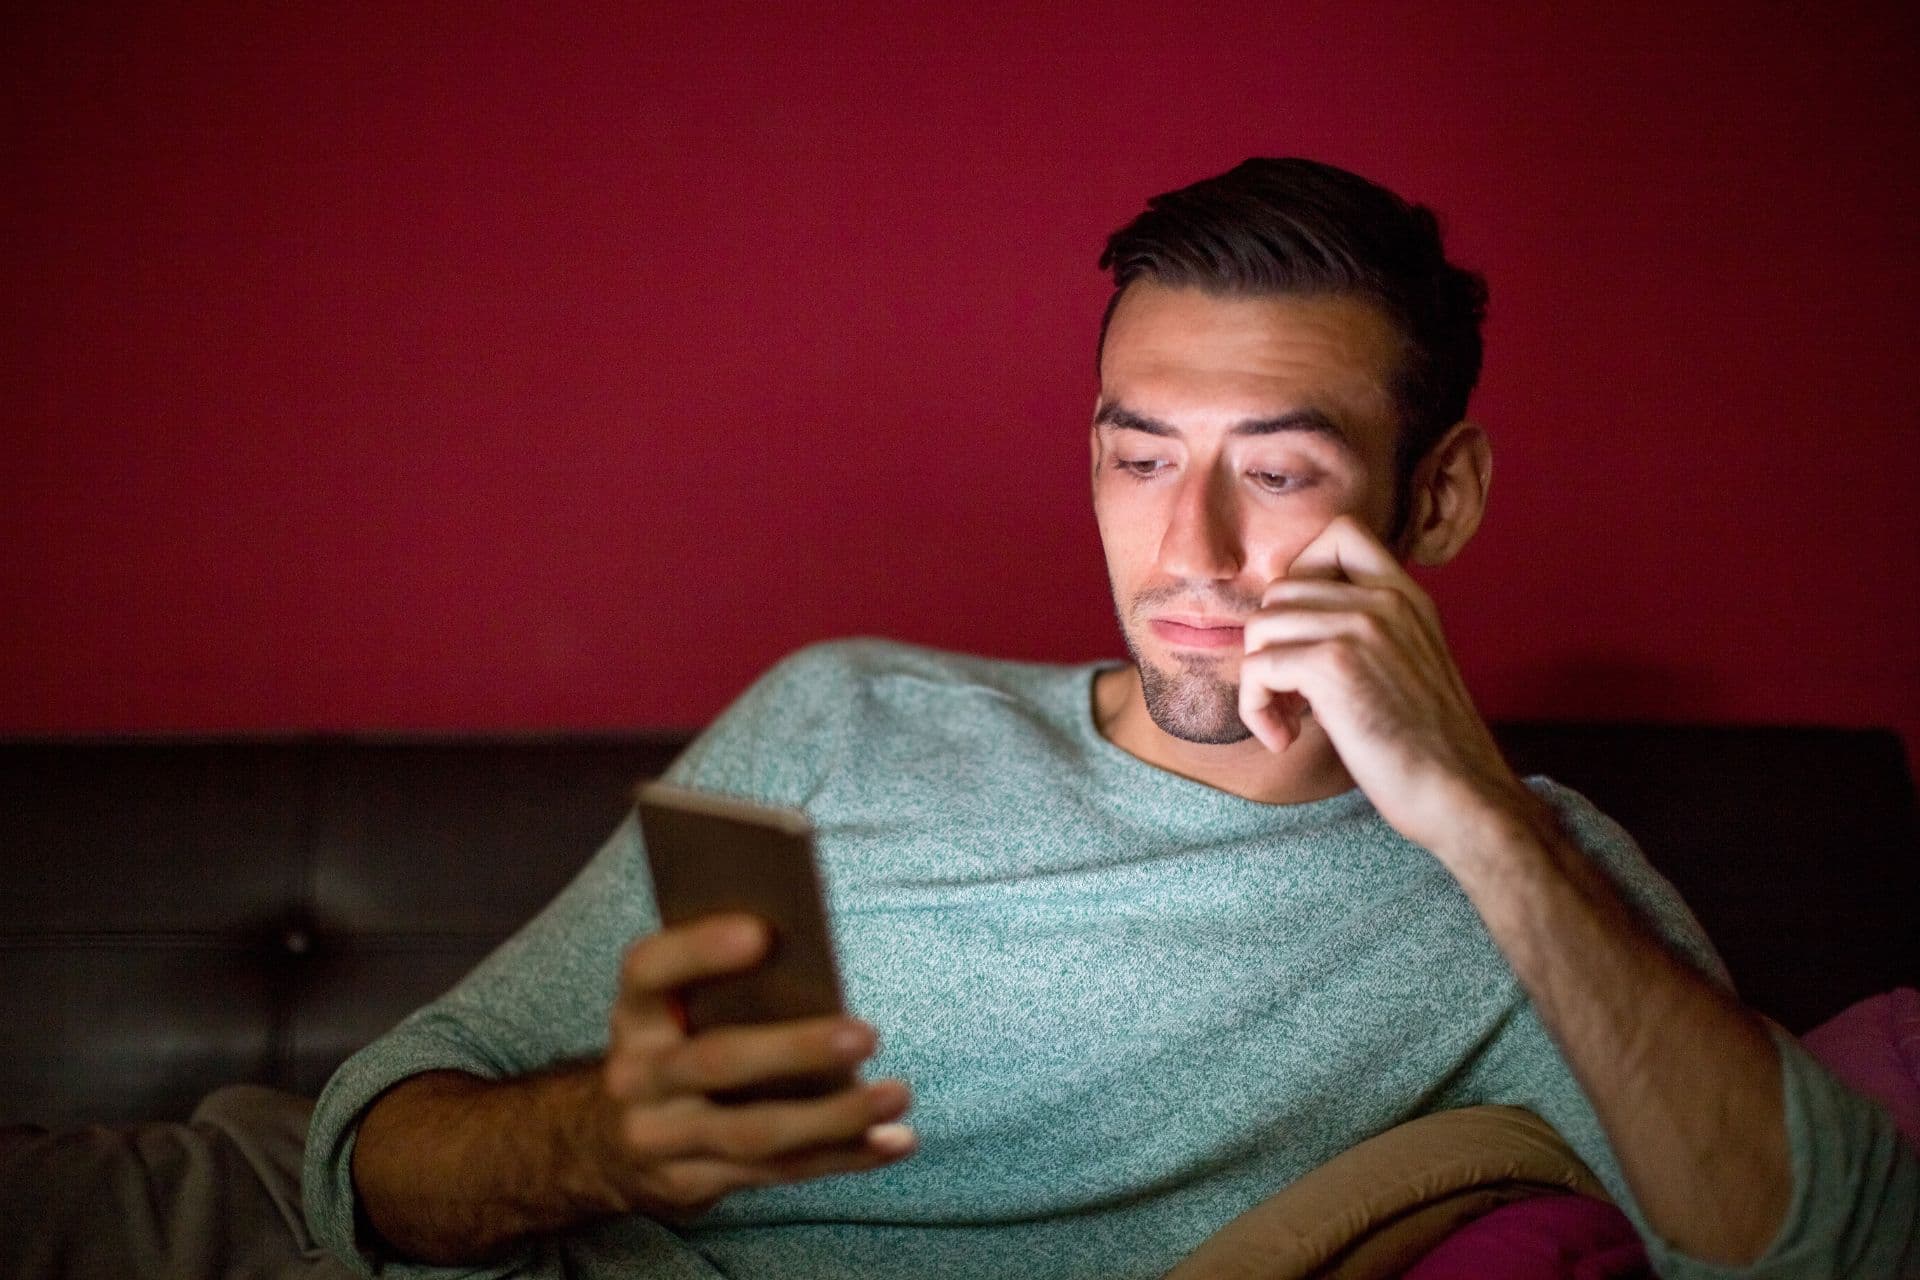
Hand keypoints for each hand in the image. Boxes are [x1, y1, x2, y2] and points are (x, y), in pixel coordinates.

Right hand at [596, 914, 914, 1221]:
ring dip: (834, 1117)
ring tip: (896, 1094)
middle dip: (796, 1050)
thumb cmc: (673, 1047)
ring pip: (755, 1131)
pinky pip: (778, 1172)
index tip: (763, 933)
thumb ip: (720, 983)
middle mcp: (637, 1077)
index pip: (650, 971)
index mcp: (636, 1013)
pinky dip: (843, 1156)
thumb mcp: (672, 1009)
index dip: (699, 950)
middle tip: (867, 1034)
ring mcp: (661, 1139)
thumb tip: (811, 950)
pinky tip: (894, 1141)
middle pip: (718, 1062)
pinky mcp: (692, 1184)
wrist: (610, 1144)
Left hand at [1238, 514, 1536, 856]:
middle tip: (1288, 698)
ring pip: (1261, 627)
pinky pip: (1258, 668)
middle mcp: (1386, 600)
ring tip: (1287, 721)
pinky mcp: (1336, 664)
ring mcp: (1362, 626)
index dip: (1301, 573)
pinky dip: (1256, 709)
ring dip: (1259, 682)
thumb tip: (1283, 627)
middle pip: (1281, 589)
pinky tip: (1284, 740)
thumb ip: (1364, 632)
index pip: (1340, 532)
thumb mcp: (1406, 665)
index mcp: (1406, 595)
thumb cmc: (1428, 749)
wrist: (1462, 795)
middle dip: (1270, 646)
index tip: (1304, 632)